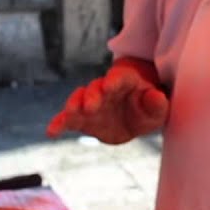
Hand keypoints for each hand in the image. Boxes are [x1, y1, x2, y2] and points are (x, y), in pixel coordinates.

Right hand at [47, 60, 168, 144]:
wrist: (134, 114)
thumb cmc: (148, 108)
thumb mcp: (158, 108)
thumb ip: (157, 104)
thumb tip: (157, 96)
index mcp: (125, 81)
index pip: (119, 78)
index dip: (114, 80)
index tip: (109, 85)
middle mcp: (104, 89)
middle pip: (96, 88)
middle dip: (92, 96)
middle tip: (90, 105)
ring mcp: (91, 103)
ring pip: (80, 99)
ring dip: (74, 105)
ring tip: (70, 113)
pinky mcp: (81, 118)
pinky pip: (68, 119)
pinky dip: (59, 123)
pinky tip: (51, 131)